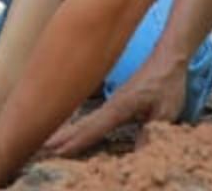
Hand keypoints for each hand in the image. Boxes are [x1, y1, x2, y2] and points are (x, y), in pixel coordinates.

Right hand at [44, 53, 187, 155]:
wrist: (167, 58)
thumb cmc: (167, 83)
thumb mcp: (166, 112)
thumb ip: (150, 132)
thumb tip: (138, 153)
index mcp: (121, 105)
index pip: (95, 127)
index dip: (78, 140)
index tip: (60, 150)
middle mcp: (112, 104)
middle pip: (83, 123)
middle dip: (64, 136)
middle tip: (44, 148)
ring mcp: (112, 102)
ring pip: (87, 120)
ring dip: (69, 131)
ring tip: (51, 143)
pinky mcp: (116, 102)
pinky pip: (94, 117)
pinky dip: (81, 126)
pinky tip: (74, 131)